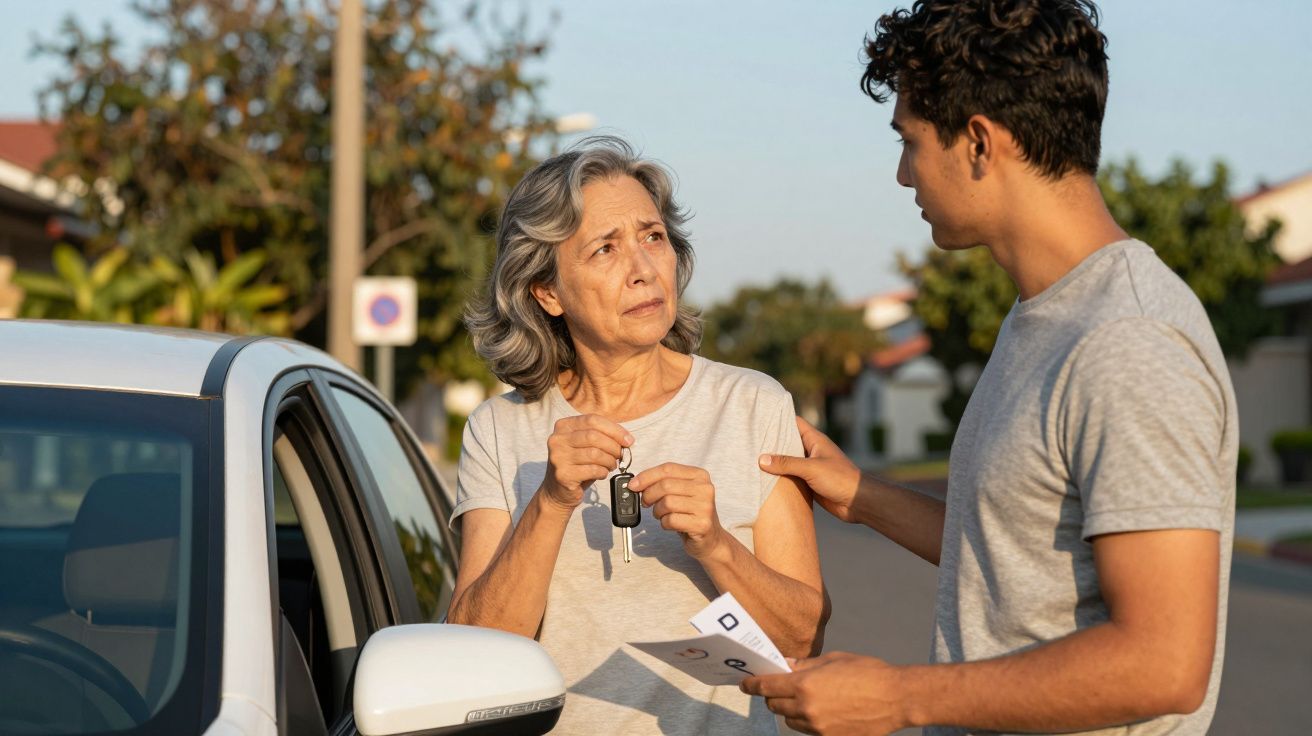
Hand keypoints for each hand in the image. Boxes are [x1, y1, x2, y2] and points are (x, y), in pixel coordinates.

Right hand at [542, 414, 631, 509]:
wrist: (557, 491)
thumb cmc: (577, 465)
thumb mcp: (586, 445)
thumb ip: (602, 436)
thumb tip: (627, 439)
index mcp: (563, 426)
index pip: (592, 420)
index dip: (614, 429)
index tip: (628, 440)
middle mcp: (557, 440)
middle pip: (594, 436)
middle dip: (613, 446)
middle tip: (621, 455)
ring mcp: (558, 457)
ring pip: (594, 453)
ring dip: (609, 460)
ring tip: (611, 465)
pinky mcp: (563, 474)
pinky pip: (592, 470)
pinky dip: (603, 472)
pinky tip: (602, 473)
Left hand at [628, 463, 726, 559]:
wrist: (710, 539)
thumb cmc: (690, 514)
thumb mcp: (680, 492)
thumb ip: (662, 483)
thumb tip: (636, 483)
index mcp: (700, 475)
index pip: (668, 469)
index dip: (647, 476)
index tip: (633, 485)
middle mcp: (705, 488)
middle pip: (665, 486)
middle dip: (649, 495)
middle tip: (646, 503)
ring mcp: (705, 506)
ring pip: (666, 503)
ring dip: (657, 511)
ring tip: (662, 515)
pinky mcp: (701, 524)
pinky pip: (671, 520)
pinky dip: (664, 523)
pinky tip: (670, 524)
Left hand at [740, 652, 907, 734]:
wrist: (897, 697)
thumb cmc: (868, 672)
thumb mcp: (833, 660)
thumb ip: (805, 665)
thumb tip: (785, 665)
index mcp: (805, 684)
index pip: (767, 687)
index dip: (752, 685)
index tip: (745, 684)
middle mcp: (807, 708)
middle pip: (775, 705)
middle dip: (774, 696)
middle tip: (781, 687)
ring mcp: (818, 727)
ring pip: (790, 720)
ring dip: (791, 710)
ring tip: (808, 699)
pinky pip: (809, 731)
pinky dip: (809, 721)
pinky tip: (824, 711)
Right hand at [759, 417, 861, 522]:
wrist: (858, 502)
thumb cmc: (839, 479)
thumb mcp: (811, 468)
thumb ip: (787, 463)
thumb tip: (761, 459)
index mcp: (814, 439)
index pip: (793, 422)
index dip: (777, 418)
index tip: (759, 417)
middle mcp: (811, 450)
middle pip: (787, 442)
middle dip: (771, 442)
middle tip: (749, 439)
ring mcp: (810, 467)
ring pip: (787, 461)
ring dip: (774, 462)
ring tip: (750, 458)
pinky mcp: (809, 482)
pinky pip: (790, 476)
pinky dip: (779, 477)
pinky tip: (763, 478)